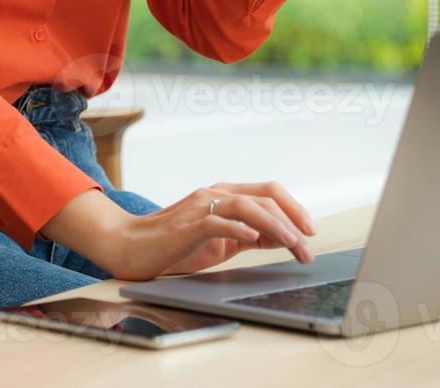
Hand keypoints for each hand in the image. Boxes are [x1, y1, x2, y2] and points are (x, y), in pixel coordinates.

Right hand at [102, 181, 317, 280]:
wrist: (129, 247)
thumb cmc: (174, 246)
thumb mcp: (219, 242)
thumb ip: (248, 236)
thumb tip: (282, 238)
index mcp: (223, 196)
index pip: (268, 193)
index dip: (294, 208)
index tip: (310, 231)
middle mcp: (214, 194)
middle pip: (263, 196)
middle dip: (292, 218)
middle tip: (308, 243)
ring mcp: (200, 207)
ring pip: (246, 206)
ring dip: (274, 226)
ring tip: (292, 243)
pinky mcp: (186, 225)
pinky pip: (216, 221)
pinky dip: (237, 227)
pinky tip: (252, 237)